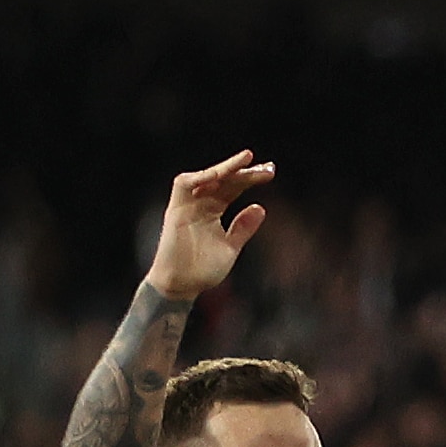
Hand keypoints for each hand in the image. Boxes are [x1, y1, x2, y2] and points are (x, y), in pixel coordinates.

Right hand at [148, 149, 273, 301]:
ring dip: (226, 168)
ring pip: (207, 178)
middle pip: (224, 180)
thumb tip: (260, 208)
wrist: (181, 285)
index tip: (270, 172)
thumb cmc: (202, 270)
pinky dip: (202, 177)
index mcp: (213, 210)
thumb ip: (243, 228)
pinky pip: (184, 185)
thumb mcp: (230, 247)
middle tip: (268, 168)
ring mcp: (187, 205)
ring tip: (246, 160)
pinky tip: (220, 173)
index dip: (250, 179)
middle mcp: (200, 203)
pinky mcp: (175, 210)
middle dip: (245, 172)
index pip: (233, 188)